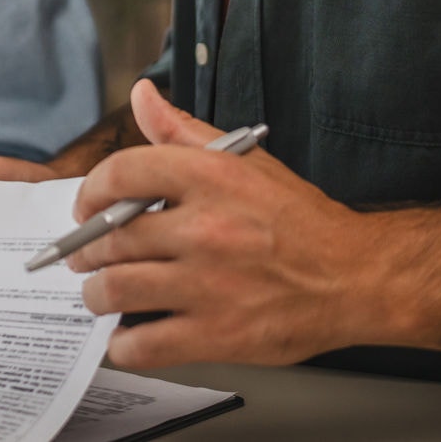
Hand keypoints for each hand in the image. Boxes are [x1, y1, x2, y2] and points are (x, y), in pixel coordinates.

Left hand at [65, 79, 369, 368]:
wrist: (355, 277)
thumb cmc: (302, 222)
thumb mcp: (247, 161)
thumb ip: (184, 130)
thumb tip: (142, 96)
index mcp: (211, 179)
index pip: (123, 173)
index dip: (91, 191)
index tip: (87, 208)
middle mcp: (206, 229)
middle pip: (111, 237)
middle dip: (86, 249)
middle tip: (85, 257)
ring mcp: (210, 285)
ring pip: (116, 289)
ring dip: (96, 294)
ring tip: (101, 293)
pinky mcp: (218, 335)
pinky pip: (145, 344)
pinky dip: (123, 345)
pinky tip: (127, 337)